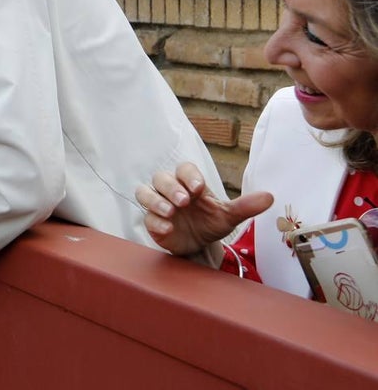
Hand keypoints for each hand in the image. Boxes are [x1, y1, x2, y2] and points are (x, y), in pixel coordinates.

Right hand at [135, 162, 273, 255]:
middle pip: (160, 178)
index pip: (183, 169)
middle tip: (184, 201)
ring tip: (171, 212)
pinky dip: (155, 221)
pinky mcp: (152, 222)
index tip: (199, 188)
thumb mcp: (229, 216)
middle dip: (171, 187)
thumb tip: (270, 197)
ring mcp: (159, 206)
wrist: (199, 246)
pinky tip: (168, 229)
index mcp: (190, 184)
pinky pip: (146, 217)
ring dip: (155, 200)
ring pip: (144, 192)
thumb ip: (245, 206)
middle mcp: (171, 191)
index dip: (189, 175)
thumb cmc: (210, 224)